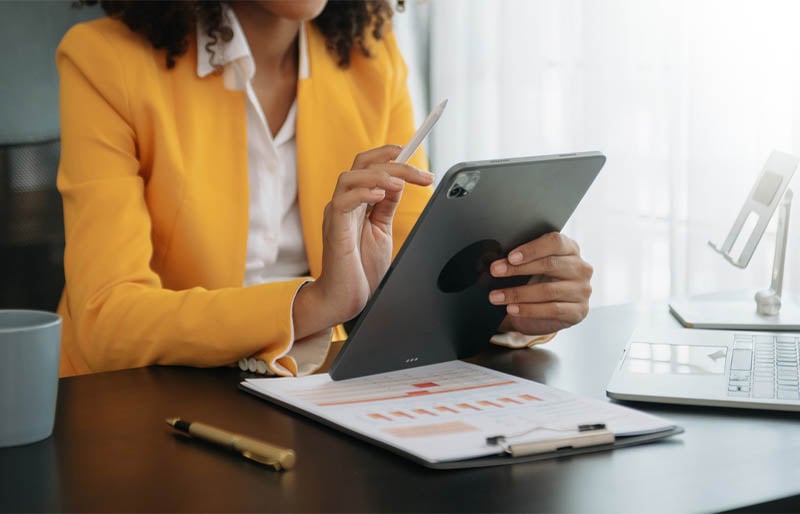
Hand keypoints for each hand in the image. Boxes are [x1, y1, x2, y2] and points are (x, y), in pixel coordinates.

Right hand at [303, 145, 433, 329]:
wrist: (345, 300)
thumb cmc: (360, 270)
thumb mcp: (380, 231)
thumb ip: (387, 207)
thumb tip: (399, 182)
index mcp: (356, 202)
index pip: (369, 166)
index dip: (389, 155)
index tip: (413, 152)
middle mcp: (344, 204)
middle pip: (362, 165)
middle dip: (392, 161)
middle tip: (421, 173)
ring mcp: (336, 215)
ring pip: (349, 177)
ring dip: (379, 175)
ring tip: (401, 184)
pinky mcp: (334, 230)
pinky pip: (342, 201)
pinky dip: (362, 193)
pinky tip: (380, 195)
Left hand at [488, 232, 592, 334]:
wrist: (548, 311)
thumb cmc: (539, 282)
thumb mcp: (533, 266)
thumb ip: (522, 259)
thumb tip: (496, 261)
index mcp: (571, 249)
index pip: (555, 242)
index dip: (532, 249)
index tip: (510, 257)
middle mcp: (581, 268)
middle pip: (549, 264)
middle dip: (518, 269)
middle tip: (496, 271)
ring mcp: (582, 290)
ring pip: (548, 290)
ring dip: (517, 293)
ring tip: (496, 296)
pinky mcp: (579, 311)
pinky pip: (552, 309)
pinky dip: (529, 310)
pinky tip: (512, 308)